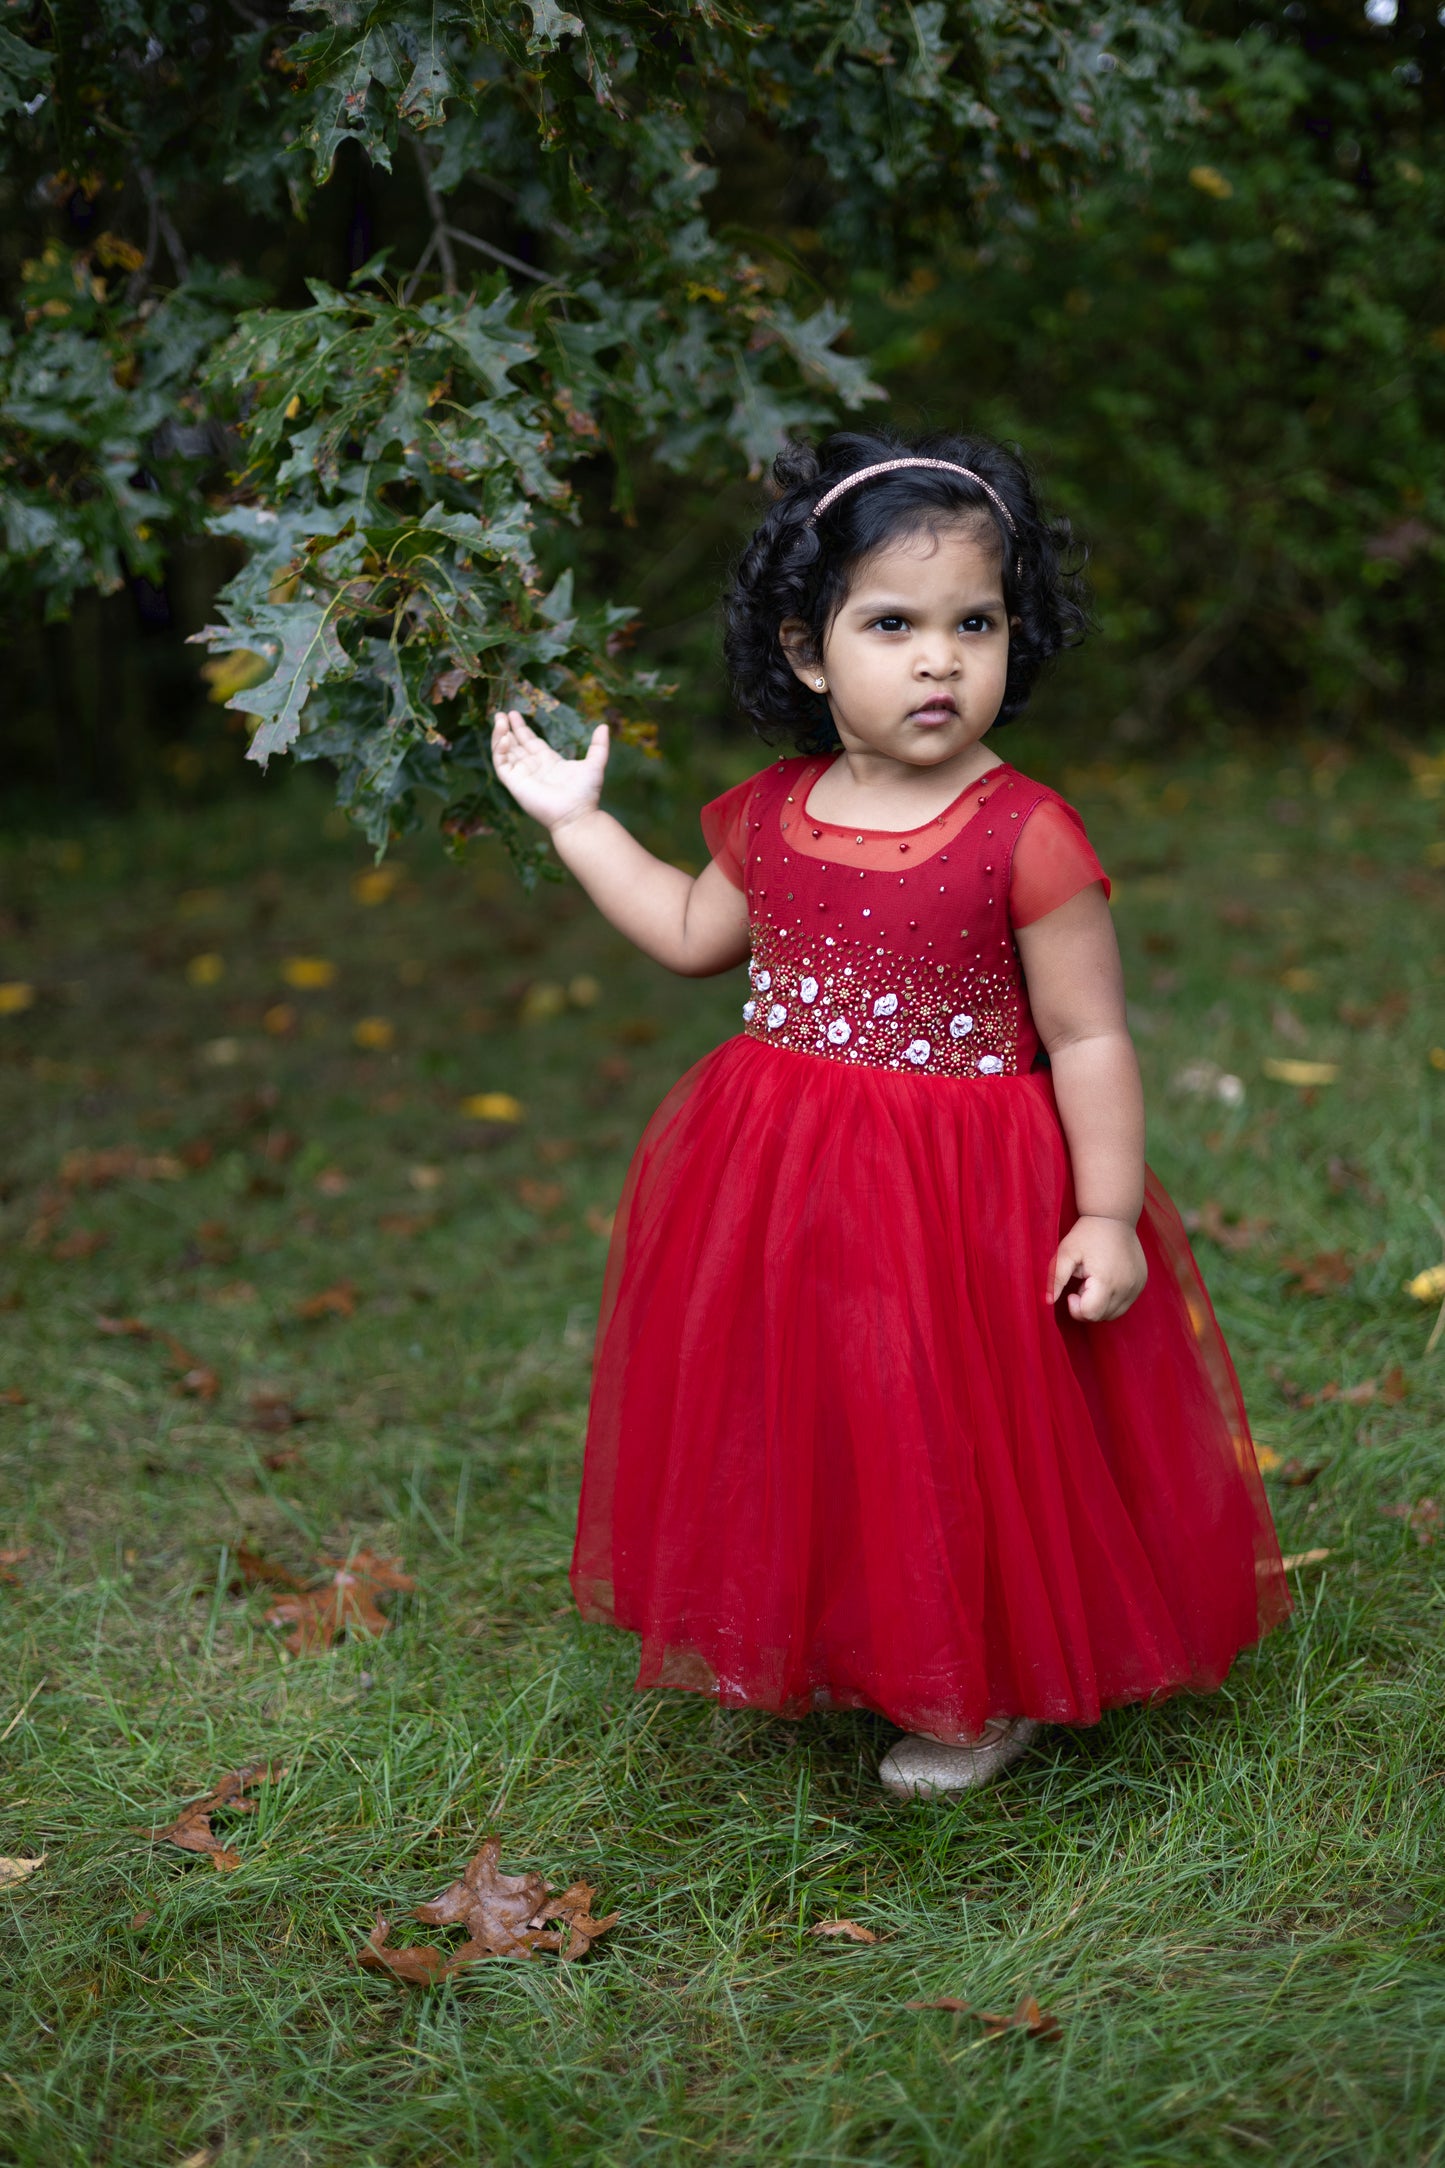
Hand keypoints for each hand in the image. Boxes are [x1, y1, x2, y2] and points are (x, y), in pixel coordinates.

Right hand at [491, 708, 608, 833]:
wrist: (576, 814)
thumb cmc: (585, 793)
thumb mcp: (595, 764)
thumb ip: (599, 745)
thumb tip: (604, 726)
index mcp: (549, 762)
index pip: (531, 742)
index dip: (522, 728)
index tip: (514, 714)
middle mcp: (533, 767)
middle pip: (516, 745)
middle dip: (507, 729)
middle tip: (500, 713)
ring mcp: (522, 775)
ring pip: (505, 752)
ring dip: (500, 735)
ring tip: (499, 719)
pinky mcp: (514, 783)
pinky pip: (502, 764)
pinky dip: (499, 750)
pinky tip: (504, 737)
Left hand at [1049, 1214, 1147, 1322]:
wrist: (1114, 1216)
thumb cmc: (1087, 1234)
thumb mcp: (1066, 1253)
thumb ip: (1055, 1278)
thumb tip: (1047, 1302)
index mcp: (1106, 1281)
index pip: (1090, 1314)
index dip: (1076, 1307)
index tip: (1072, 1291)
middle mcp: (1126, 1287)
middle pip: (1102, 1317)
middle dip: (1087, 1306)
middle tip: (1082, 1282)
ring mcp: (1137, 1286)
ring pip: (1114, 1313)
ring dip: (1100, 1304)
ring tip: (1093, 1281)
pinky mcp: (1141, 1283)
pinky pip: (1125, 1303)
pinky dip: (1112, 1299)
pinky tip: (1105, 1279)